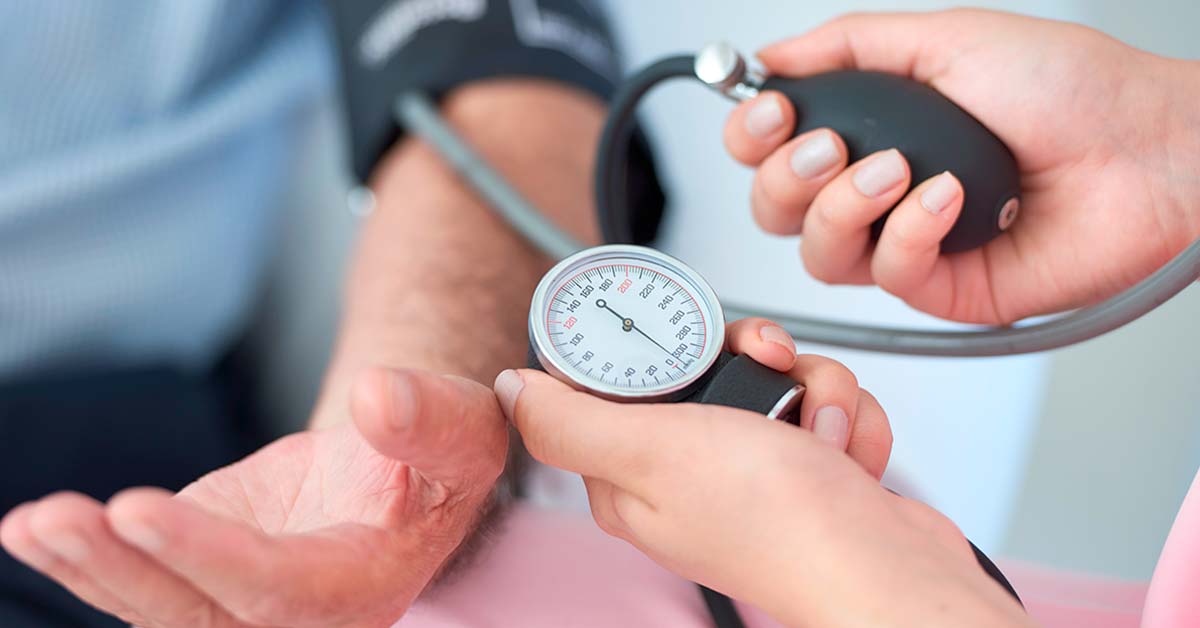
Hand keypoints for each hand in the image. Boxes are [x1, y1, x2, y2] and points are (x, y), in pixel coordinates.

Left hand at [0, 368, 506, 627]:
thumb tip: (377, 398)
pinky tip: (33, 528)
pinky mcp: (203, 575)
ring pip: (158, 607)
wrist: (402, 474)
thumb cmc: (435, 457)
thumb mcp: (463, 431)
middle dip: (126, 572)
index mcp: (361, 587)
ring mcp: (241, 602)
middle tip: (60, 518)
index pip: (279, 588)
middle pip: (199, 615)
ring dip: (91, 569)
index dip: (209, 557)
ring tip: (36, 522)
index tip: (141, 508)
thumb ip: (430, 420)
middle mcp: (297, 617)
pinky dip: (85, 559)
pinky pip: (140, 581)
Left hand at [495, 319, 1029, 626]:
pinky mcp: (804, 467)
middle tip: (771, 368)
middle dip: (754, 358)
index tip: (697, 337)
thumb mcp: (654, 452)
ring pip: (773, 375)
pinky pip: (819, 403)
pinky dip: (844, 417)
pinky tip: (846, 452)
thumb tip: (511, 388)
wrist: (886, 570)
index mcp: (629, 474)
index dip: (657, 343)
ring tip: (821, 431)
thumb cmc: (778, 524)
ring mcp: (750, 469)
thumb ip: (570, 420)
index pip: (620, 378)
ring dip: (812, 389)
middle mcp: (686, 471)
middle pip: (706, 363)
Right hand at [724, 9, 1199, 323]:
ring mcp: (906, 240)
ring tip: (897, 170)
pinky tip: (951, 197)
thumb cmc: (1071, 89)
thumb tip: (769, 56)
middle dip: (788, 176)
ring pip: (818, 253)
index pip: (773, 148)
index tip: (774, 112)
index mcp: (872, 127)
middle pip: (775, 208)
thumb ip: (850, 45)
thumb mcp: (949, 38)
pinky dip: (908, 233)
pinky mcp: (941, 286)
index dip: (753, 136)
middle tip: (832, 146)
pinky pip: (886, 274)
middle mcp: (878, 189)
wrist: (1146, 151)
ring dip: (842, 207)